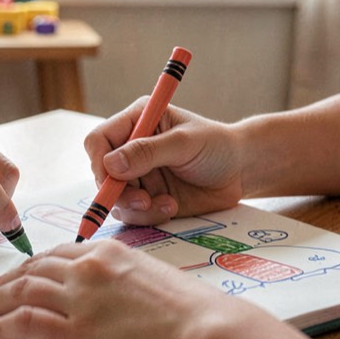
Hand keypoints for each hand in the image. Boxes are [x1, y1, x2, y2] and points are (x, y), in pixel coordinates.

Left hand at [0, 240, 227, 338]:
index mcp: (110, 253)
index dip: (33, 264)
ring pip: (21, 292)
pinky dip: (0, 326)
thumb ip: (128, 282)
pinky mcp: (74, 333)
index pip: (59, 253)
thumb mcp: (157, 281)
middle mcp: (88, 269)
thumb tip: (118, 298)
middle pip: (33, 269)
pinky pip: (24, 324)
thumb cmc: (196, 313)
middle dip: (7, 280)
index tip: (20, 273)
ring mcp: (79, 300)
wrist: (205, 331)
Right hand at [84, 100, 245, 224]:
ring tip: (165, 205)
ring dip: (135, 208)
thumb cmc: (216, 146)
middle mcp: (131, 149)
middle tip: (142, 201)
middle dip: (118, 192)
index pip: (99, 140)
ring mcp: (138, 176)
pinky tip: (170, 207)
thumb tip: (111, 164)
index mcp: (137, 122)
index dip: (99, 161)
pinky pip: (132, 214)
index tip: (112, 179)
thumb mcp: (184, 143)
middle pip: (102, 174)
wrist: (240, 171)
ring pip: (115, 199)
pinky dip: (148, 216)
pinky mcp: (147, 199)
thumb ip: (148, 151)